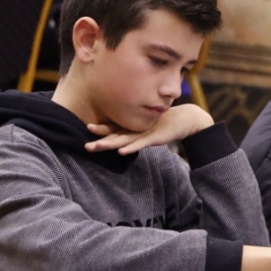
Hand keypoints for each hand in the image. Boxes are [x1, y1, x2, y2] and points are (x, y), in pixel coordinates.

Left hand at [84, 104, 211, 154]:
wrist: (186, 119)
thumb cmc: (166, 124)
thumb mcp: (149, 128)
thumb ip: (138, 132)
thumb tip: (126, 138)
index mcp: (133, 126)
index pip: (113, 129)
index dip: (101, 130)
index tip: (87, 129)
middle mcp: (136, 129)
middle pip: (114, 135)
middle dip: (100, 139)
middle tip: (85, 145)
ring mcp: (144, 133)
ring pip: (123, 140)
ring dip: (109, 144)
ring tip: (96, 146)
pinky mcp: (154, 138)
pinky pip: (140, 144)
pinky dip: (131, 148)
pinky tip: (121, 151)